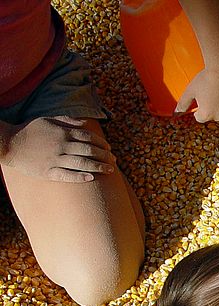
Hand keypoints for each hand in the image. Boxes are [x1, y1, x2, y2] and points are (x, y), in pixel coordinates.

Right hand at [0, 117, 114, 182]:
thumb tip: (85, 123)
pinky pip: (67, 176)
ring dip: (98, 167)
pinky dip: (80, 177)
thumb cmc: (29, 130)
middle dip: (104, 156)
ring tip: (110, 171)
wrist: (9, 144)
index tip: (110, 148)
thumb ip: (67, 121)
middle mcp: (61, 146)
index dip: (102, 143)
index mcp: (62, 133)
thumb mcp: (48, 120)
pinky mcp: (48, 172)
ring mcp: (54, 160)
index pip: (88, 138)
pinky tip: (91, 178)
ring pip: (82, 164)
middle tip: (114, 161)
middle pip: (89, 151)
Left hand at [175, 65, 218, 122]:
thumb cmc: (205, 78)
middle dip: (212, 106)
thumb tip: (175, 113)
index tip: (202, 97)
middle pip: (214, 115)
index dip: (200, 107)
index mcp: (206, 114)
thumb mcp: (190, 90)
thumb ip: (183, 103)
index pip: (200, 117)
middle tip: (213, 91)